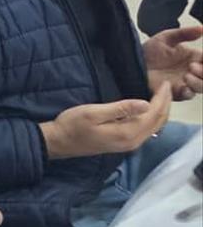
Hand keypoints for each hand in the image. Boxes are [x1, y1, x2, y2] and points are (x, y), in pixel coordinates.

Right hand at [40, 82, 172, 158]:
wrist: (59, 142)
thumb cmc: (73, 125)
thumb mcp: (93, 113)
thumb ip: (120, 109)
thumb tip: (146, 103)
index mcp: (128, 133)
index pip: (153, 114)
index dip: (161, 98)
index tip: (164, 83)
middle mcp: (134, 141)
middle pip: (159, 122)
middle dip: (165, 103)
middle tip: (166, 86)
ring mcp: (130, 144)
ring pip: (155, 127)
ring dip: (161, 111)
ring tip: (162, 95)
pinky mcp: (125, 143)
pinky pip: (148, 130)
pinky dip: (154, 118)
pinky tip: (150, 109)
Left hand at [144, 25, 202, 99]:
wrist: (131, 63)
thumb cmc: (148, 51)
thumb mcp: (166, 38)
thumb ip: (184, 33)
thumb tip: (202, 28)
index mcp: (193, 58)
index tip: (202, 57)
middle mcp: (192, 71)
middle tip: (193, 66)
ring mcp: (185, 82)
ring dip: (200, 81)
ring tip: (188, 73)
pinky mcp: (175, 92)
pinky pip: (189, 94)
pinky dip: (190, 90)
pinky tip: (184, 82)